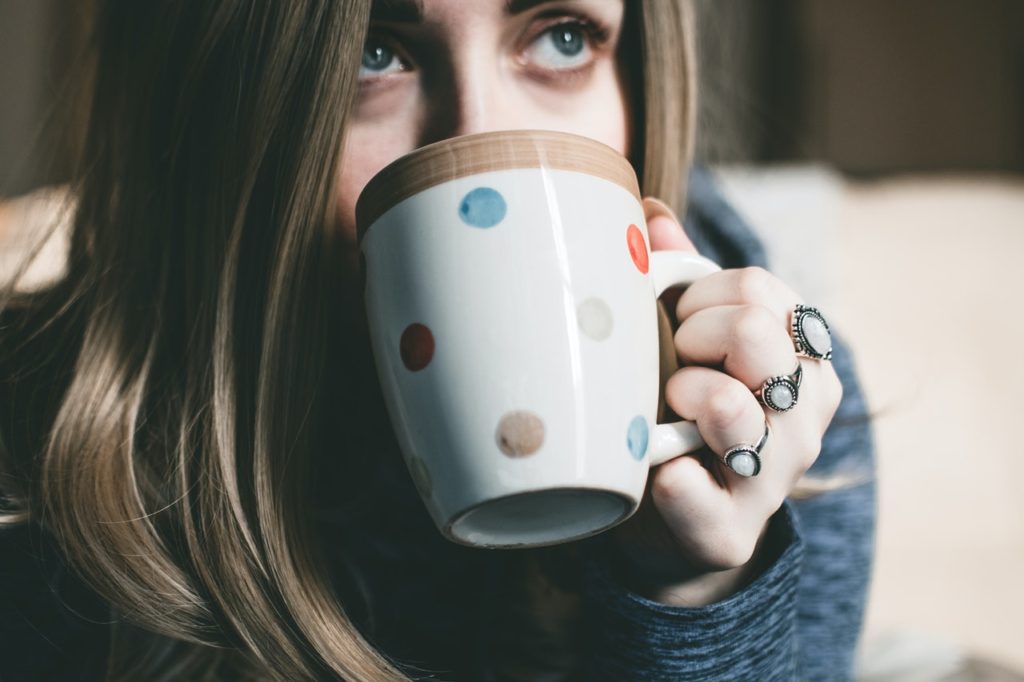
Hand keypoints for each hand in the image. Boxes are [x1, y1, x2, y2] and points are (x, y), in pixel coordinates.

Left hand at [602, 196, 843, 605]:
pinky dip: (662, 474)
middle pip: (750, 334)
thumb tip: (652, 212)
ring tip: (669, 415)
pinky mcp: (730, 531)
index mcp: (806, 356)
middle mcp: (807, 414)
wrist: (677, 519)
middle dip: (691, 339)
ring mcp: (775, 477)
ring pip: (728, 406)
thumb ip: (682, 280)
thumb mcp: (691, 341)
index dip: (698, 299)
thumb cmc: (685, 410)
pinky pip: (686, 487)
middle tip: (675, 367)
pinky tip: (659, 471)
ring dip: (678, 399)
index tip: (681, 324)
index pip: (756, 290)